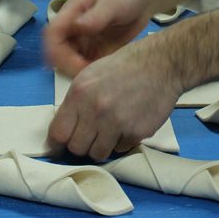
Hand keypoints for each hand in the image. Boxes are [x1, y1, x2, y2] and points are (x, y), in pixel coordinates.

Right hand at [43, 0, 154, 77]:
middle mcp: (72, 30)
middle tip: (90, 75)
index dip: (58, 51)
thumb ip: (96, 16)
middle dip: (68, 66)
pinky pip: (85, 67)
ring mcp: (82, 42)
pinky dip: (90, 74)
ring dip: (78, 72)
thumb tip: (77, 26)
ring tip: (99, 77)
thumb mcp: (112, 3)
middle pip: (57, 53)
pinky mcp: (94, 52)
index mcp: (71, 13)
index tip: (76, 63)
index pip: (53, 34)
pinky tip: (104, 76)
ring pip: (68, 63)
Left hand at [49, 40, 181, 160]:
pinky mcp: (136, 132)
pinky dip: (122, 142)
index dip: (58, 143)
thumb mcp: (91, 75)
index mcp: (79, 93)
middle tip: (91, 136)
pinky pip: (121, 149)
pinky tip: (128, 124)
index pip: (57, 133)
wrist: (161, 64)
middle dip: (82, 145)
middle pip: (76, 148)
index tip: (61, 147)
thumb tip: (66, 128)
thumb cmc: (125, 66)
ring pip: (98, 154)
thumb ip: (76, 102)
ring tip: (110, 131)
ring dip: (102, 146)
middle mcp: (95, 110)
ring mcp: (116, 123)